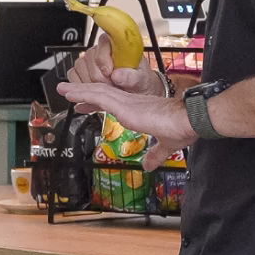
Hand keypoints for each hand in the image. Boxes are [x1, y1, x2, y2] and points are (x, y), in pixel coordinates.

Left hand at [56, 79, 196, 169]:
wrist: (192, 120)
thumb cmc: (183, 129)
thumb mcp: (165, 145)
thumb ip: (155, 155)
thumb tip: (148, 166)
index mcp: (138, 109)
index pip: (112, 103)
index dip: (96, 102)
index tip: (84, 104)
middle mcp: (130, 102)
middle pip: (101, 94)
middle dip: (83, 93)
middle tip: (67, 92)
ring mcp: (127, 103)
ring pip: (97, 92)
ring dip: (78, 90)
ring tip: (62, 88)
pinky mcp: (125, 106)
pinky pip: (100, 97)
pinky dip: (84, 94)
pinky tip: (72, 94)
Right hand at [67, 34, 165, 95]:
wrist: (136, 92)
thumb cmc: (140, 81)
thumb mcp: (141, 79)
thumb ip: (131, 77)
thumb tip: (118, 75)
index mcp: (116, 46)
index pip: (101, 44)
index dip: (103, 59)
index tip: (109, 73)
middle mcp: (100, 52)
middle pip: (87, 60)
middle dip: (98, 78)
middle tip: (110, 86)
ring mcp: (89, 63)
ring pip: (78, 69)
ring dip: (89, 84)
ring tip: (104, 90)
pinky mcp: (82, 74)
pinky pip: (73, 78)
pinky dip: (81, 89)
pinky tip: (92, 96)